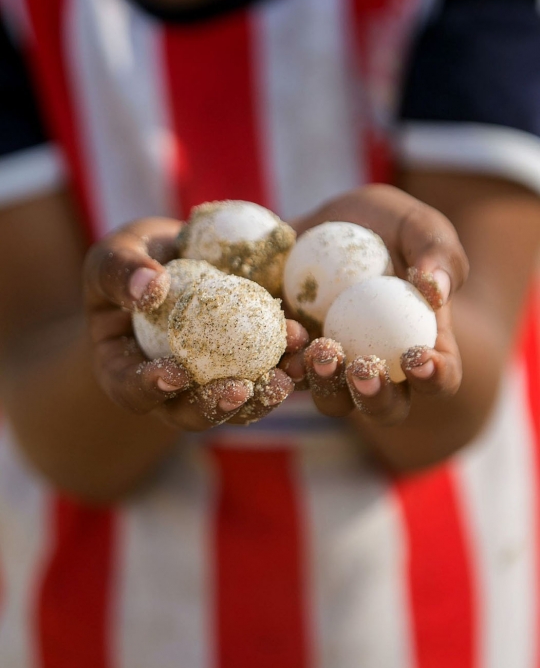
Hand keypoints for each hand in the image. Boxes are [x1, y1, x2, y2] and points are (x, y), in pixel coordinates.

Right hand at [84, 218, 306, 430]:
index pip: (132, 390)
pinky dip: (284, 363)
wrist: (178, 255)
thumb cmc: (133, 258)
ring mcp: (208, 382)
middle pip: (188, 414)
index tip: (176, 373)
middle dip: (215, 407)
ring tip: (285, 377)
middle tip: (240, 389)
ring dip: (262, 396)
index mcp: (124, 369)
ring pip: (234, 405)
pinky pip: (265, 374)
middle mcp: (167, 390)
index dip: (151, 388)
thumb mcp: (114, 254)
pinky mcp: (244, 366)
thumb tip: (150, 287)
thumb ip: (119, 271)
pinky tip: (302, 344)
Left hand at [280, 184, 468, 425]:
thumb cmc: (391, 226)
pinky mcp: (295, 352)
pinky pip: (287, 368)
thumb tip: (437, 290)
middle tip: (360, 367)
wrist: (334, 220)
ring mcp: (335, 366)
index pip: (439, 378)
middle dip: (373, 397)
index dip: (434, 378)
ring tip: (318, 348)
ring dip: (324, 384)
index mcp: (423, 347)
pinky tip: (287, 330)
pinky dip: (284, 357)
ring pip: (331, 399)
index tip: (418, 357)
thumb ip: (438, 253)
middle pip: (383, 407)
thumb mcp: (419, 226)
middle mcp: (380, 368)